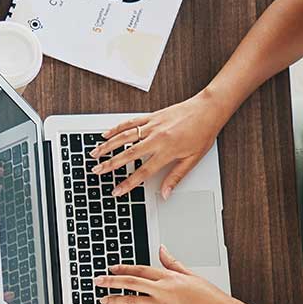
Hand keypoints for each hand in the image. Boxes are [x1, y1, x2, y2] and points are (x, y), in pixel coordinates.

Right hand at [90, 90, 229, 198]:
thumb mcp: (192, 159)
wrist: (208, 109)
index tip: (116, 191)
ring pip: (124, 137)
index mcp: (167, 151)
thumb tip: (165, 194)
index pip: (142, 172)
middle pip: (128, 154)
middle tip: (96, 171)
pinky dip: (117, 128)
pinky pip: (130, 123)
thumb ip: (176, 177)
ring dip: (107, 146)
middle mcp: (157, 138)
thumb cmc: (203, 133)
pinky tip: (106, 134)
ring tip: (94, 153)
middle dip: (109, 164)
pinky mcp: (151, 117)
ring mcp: (152, 126)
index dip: (128, 183)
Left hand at [96, 246, 250, 303]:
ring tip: (102, 301)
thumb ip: (172, 263)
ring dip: (114, 300)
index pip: (141, 269)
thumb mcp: (190, 274)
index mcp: (169, 277)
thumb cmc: (209, 296)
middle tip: (98, 281)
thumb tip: (161, 249)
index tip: (112, 268)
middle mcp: (163, 290)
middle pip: (131, 283)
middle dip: (111, 281)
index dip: (124, 268)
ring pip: (132, 301)